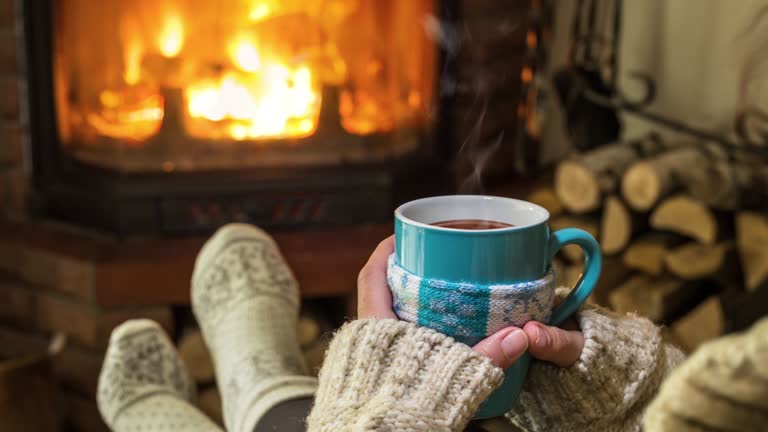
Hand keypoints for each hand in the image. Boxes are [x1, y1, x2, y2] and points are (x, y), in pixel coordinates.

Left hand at [357, 236, 584, 368]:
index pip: (373, 273)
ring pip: (382, 313)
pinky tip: (431, 330)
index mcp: (375, 324)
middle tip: (431, 262)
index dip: (388, 250)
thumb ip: (487, 355)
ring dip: (405, 300)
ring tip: (435, 291)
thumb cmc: (407, 406)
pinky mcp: (374, 370)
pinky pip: (387, 337)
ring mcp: (366, 353)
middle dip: (404, 273)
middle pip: (379, 289)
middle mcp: (366, 335)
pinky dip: (407, 326)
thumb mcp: (451, 374)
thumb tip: (522, 336)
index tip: (407, 236)